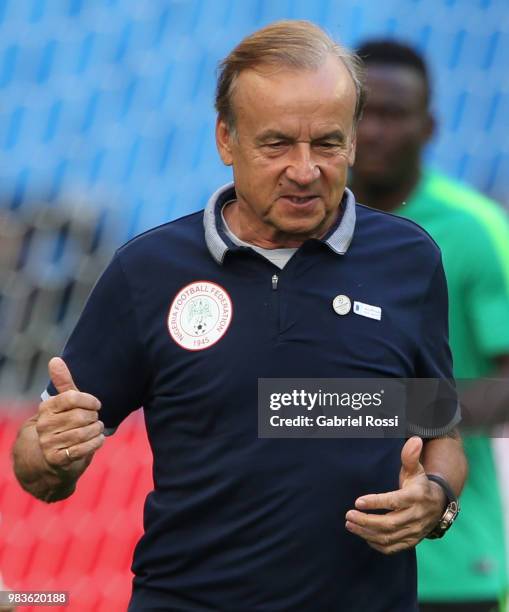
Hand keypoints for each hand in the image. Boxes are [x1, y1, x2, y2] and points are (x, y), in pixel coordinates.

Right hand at [36, 357, 104, 471]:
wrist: (52, 456)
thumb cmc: (64, 422)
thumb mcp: (65, 403)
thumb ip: (63, 382)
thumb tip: (55, 359)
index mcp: (46, 407)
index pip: (72, 397)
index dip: (90, 401)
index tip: (96, 404)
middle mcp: (44, 424)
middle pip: (80, 416)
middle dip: (94, 418)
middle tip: (95, 419)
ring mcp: (48, 442)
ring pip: (83, 433)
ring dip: (96, 430)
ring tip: (97, 429)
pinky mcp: (56, 458)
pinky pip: (83, 449)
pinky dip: (95, 443)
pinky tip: (98, 439)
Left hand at [344, 436, 445, 554]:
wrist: (438, 505)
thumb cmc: (420, 484)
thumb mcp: (416, 469)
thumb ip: (410, 456)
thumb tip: (414, 439)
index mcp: (416, 497)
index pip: (394, 501)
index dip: (376, 503)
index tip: (358, 502)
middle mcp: (416, 516)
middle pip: (389, 523)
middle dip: (366, 521)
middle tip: (348, 515)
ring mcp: (414, 531)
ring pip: (389, 537)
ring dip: (367, 533)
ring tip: (350, 524)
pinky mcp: (411, 541)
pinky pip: (393, 548)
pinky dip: (377, 545)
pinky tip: (364, 536)